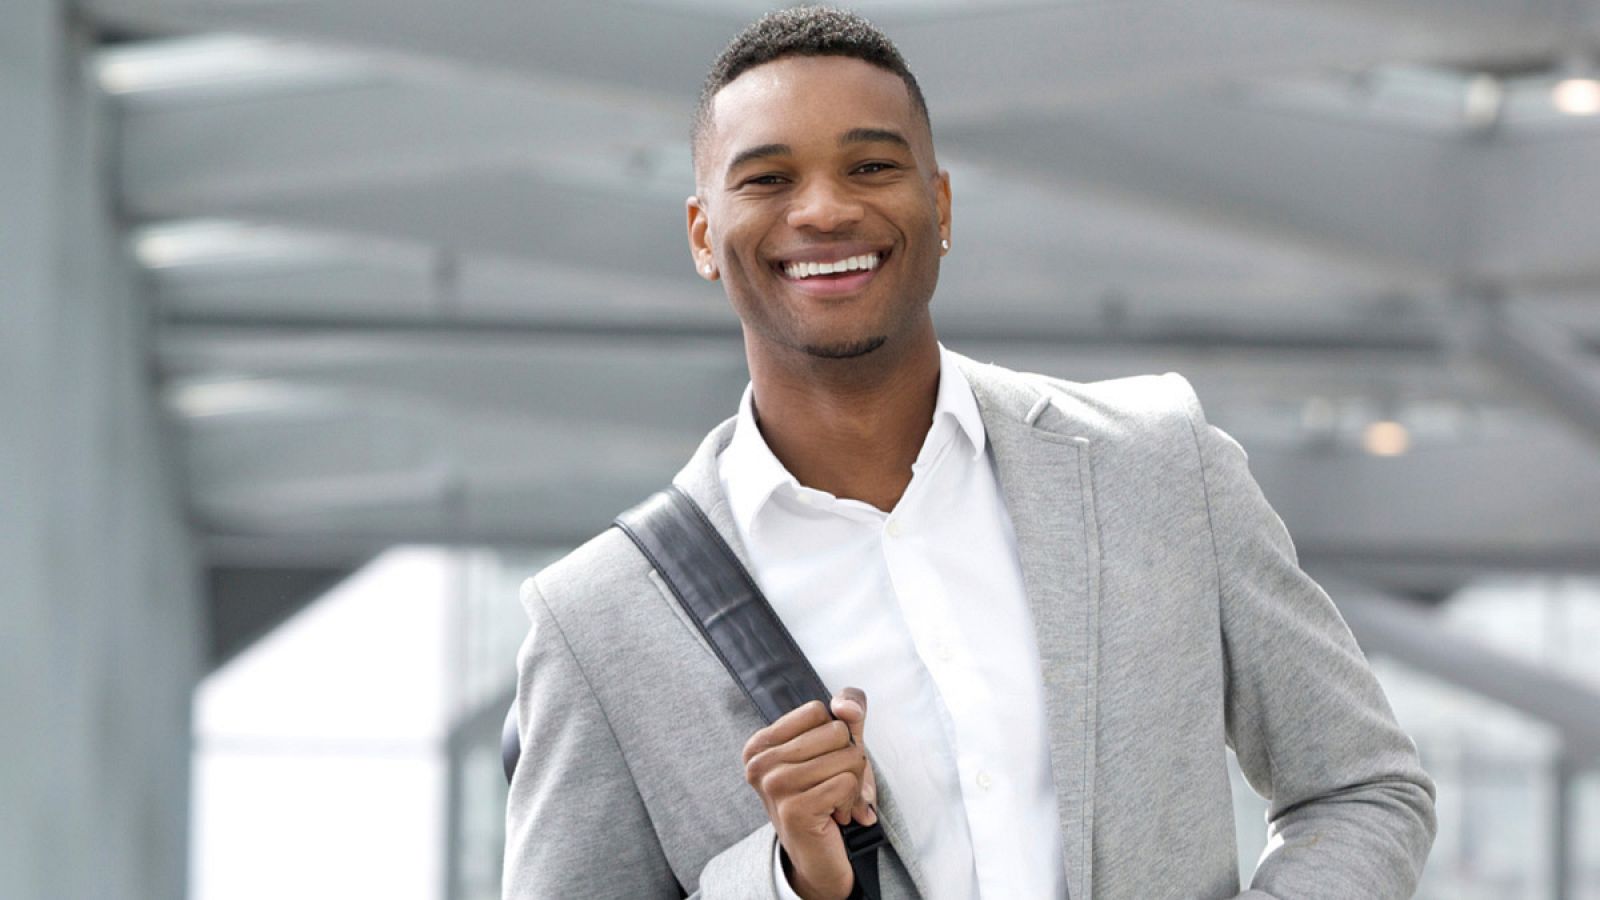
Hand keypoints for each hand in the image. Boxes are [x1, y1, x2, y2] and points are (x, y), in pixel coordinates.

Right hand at [742, 688, 877, 899]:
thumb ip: (847, 712)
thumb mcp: (837, 746)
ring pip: (847, 757)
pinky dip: (852, 801)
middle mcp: (759, 763)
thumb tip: (846, 706)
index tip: (824, 762)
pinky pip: (847, 784)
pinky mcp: (794, 810)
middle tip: (833, 785)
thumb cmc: (826, 794)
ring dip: (854, 783)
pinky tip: (835, 815)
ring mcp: (774, 786)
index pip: (818, 710)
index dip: (836, 734)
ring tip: (835, 800)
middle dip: (850, 759)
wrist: (817, 856)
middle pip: (836, 731)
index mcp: (760, 744)